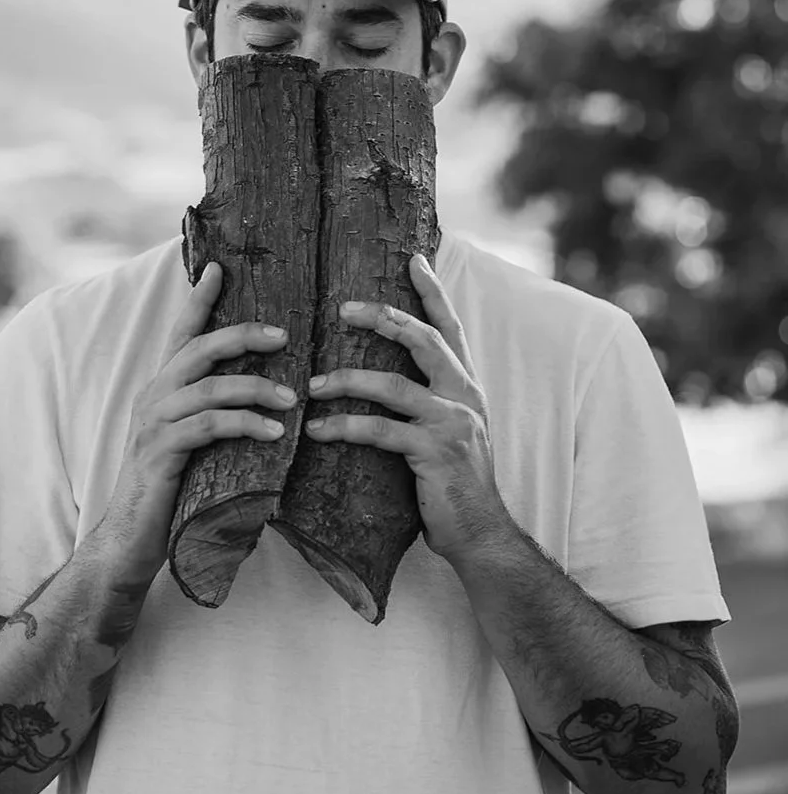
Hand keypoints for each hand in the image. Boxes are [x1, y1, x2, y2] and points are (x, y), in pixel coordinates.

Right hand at [103, 263, 292, 586]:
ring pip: (207, 387)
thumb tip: (265, 395)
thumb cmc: (171, 491)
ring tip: (290, 397)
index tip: (218, 266)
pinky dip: (243, 424)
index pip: (181, 333)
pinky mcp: (160, 454)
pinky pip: (206, 428)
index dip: (198, 299)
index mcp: (162, 389)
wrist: (130, 541)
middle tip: (285, 333)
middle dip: (241, 334)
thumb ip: (213, 414)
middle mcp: (153, 397)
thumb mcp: (192, 443)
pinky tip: (273, 433)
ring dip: (253, 387)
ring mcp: (153, 425)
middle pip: (197, 349)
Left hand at [303, 254, 510, 563]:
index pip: (450, 328)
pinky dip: (345, 428)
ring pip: (393, 385)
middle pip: (423, 340)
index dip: (433, 292)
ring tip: (312, 383)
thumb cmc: (453, 484)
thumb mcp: (446, 432)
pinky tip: (318, 430)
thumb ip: (426, 402)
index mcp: (466, 385)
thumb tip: (385, 377)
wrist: (481, 534)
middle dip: (383, 317)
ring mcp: (452, 423)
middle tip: (343, 308)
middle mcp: (464, 396)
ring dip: (347, 380)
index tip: (414, 259)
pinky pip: (381, 431)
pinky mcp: (435, 452)